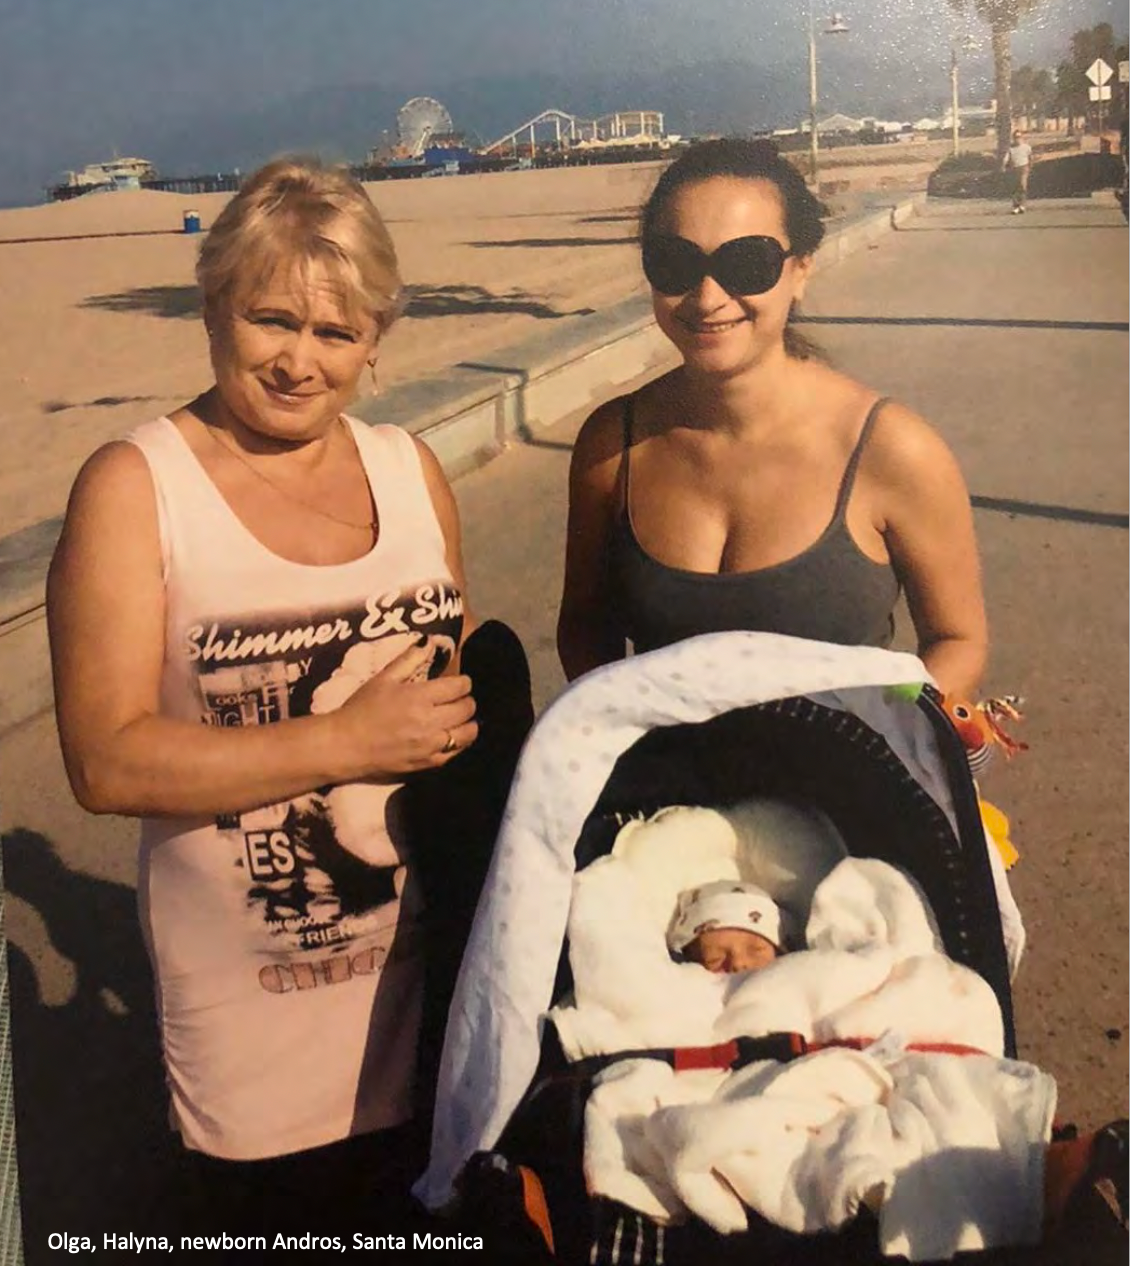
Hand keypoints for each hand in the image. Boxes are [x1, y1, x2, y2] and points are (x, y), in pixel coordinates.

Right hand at [330, 639, 478, 780]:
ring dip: (468, 723)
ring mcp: (430, 745)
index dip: (463, 682)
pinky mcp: (427, 764)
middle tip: (457, 699)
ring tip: (457, 718)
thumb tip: (430, 641)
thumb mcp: (383, 678)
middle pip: (467, 709)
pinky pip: (456, 753)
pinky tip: (451, 736)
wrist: (346, 745)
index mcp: (419, 697)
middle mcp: (429, 722)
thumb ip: (409, 658)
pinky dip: (459, 743)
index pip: (459, 687)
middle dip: (467, 700)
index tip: (459, 682)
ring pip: (468, 733)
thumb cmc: (362, 708)